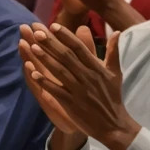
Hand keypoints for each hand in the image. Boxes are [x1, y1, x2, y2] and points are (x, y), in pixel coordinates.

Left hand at [22, 23, 139, 149]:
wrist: (112, 124)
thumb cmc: (112, 95)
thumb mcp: (115, 72)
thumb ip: (114, 51)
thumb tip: (117, 32)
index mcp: (97, 68)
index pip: (80, 48)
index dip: (66, 36)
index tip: (54, 25)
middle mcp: (87, 77)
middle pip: (67, 57)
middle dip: (52, 43)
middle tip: (37, 31)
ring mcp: (78, 90)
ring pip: (60, 72)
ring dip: (45, 59)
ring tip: (32, 47)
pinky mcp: (71, 104)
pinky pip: (56, 91)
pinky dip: (45, 82)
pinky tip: (33, 74)